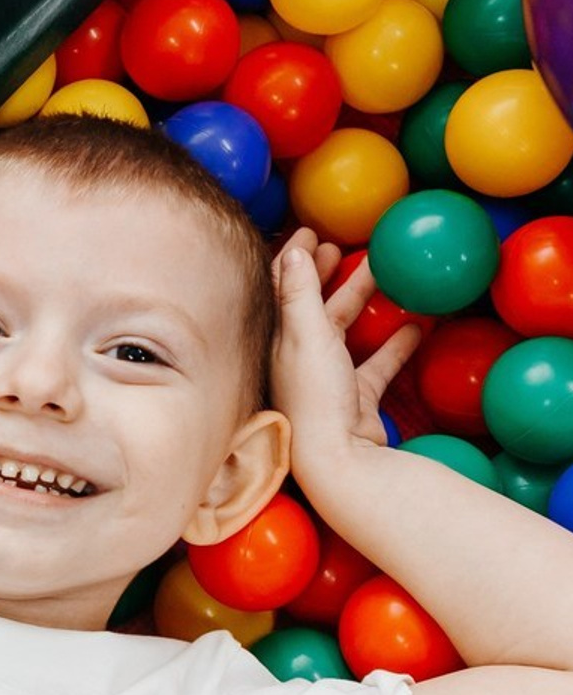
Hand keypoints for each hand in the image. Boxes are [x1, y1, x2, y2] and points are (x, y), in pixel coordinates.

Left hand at [270, 227, 421, 474]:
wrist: (338, 463)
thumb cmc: (314, 397)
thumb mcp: (305, 335)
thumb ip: (300, 293)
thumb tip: (291, 251)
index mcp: (277, 342)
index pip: (279, 290)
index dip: (292, 259)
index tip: (310, 231)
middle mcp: (296, 359)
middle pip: (311, 306)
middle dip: (326, 274)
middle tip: (343, 245)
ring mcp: (326, 380)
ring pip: (345, 331)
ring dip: (363, 302)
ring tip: (384, 271)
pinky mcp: (354, 400)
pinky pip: (376, 364)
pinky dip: (395, 345)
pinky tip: (418, 325)